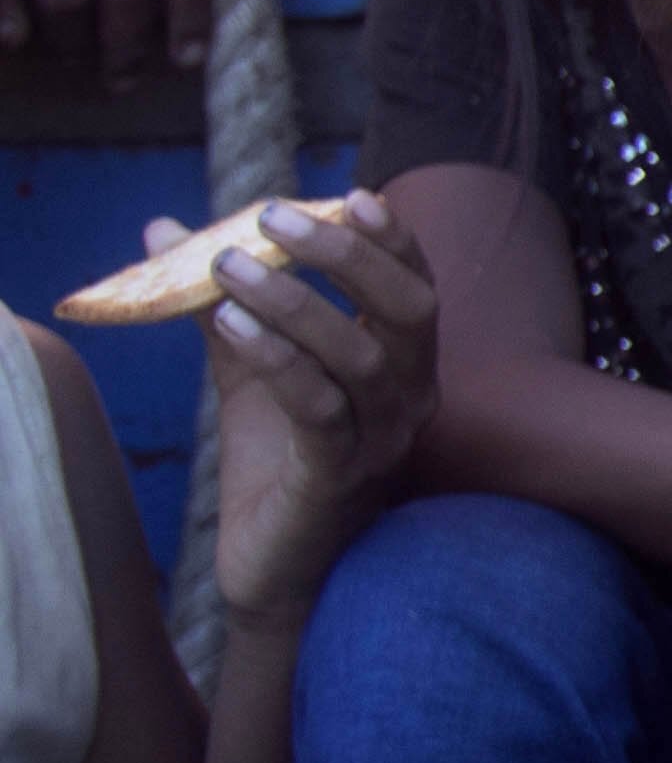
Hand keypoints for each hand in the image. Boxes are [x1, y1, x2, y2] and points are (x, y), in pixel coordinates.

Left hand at [201, 190, 437, 619]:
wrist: (276, 567)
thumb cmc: (276, 464)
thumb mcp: (249, 371)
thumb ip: (221, 302)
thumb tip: (165, 232)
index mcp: (402, 370)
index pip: (416, 289)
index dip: (393, 241)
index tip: (352, 195)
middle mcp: (409, 400)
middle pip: (407, 311)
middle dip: (346, 256)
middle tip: (275, 218)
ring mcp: (380, 442)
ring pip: (355, 356)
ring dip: (291, 302)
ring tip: (226, 268)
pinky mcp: (337, 478)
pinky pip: (319, 408)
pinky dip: (276, 359)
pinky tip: (230, 325)